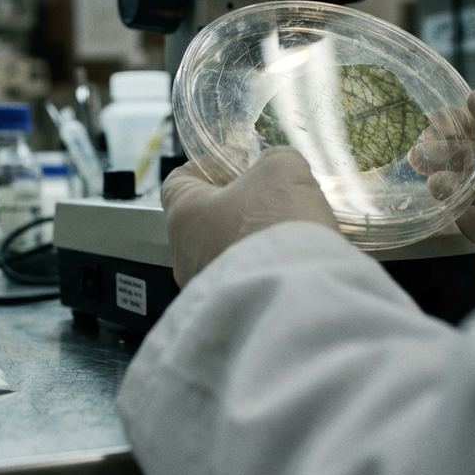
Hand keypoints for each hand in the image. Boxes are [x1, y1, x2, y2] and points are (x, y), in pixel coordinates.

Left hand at [161, 146, 339, 286]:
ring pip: (227, 252)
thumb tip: (280, 169)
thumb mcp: (282, 170)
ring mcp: (207, 288)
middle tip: (273, 198)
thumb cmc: (276, 226)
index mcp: (183, 214)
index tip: (235, 165)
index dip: (207, 167)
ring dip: (255, 239)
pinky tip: (296, 261)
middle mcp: (184, 255)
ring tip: (290, 231)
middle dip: (240, 206)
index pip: (177, 181)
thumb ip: (276, 161)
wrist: (297, 297)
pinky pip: (248, 281)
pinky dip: (268, 269)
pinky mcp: (233, 312)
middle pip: (206, 218)